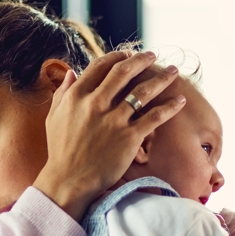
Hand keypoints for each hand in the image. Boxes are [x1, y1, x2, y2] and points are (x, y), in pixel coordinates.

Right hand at [33, 50, 185, 219]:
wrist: (69, 181)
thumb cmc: (61, 152)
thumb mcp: (54, 117)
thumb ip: (62, 93)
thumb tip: (71, 73)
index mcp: (77, 96)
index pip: (100, 66)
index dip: (116, 57)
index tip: (127, 54)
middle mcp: (96, 103)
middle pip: (124, 72)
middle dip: (141, 60)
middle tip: (152, 56)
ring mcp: (114, 120)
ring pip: (143, 91)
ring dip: (161, 78)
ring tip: (173, 71)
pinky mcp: (129, 137)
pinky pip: (154, 117)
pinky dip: (170, 107)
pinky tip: (180, 100)